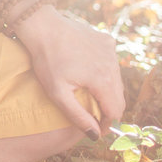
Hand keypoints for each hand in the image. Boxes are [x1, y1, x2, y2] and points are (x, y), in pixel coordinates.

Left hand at [12, 5, 124, 138]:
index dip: (107, 124)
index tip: (97, 129)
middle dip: (108, 109)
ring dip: (107, 91)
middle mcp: (112, 64)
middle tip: (93, 116)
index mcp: (103, 79)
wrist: (43, 26)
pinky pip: (111, 63)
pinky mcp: (106, 41)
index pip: (115, 111)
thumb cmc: (47, 60)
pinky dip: (104, 72)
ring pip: (116, 80)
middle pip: (118, 97)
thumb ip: (78, 116)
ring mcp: (111, 51)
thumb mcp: (57, 93)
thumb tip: (95, 134)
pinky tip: (89, 73)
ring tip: (90, 96)